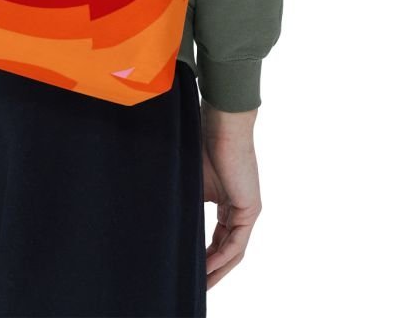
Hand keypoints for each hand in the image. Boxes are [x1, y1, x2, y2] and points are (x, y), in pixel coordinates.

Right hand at [200, 104, 261, 289]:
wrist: (221, 124)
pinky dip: (221, 258)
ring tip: (201, 286)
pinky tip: (206, 268)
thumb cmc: (202, 143)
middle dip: (210, 270)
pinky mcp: (250, 208)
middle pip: (226, 249)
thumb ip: (184, 202)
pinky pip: (236, 243)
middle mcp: (239, 208)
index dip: (203, 256)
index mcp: (226, 201)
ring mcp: (247, 209)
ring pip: (232, 251)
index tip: (188, 268)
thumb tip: (159, 218)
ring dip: (217, 270)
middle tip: (195, 286)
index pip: (217, 238)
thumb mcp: (190, 181)